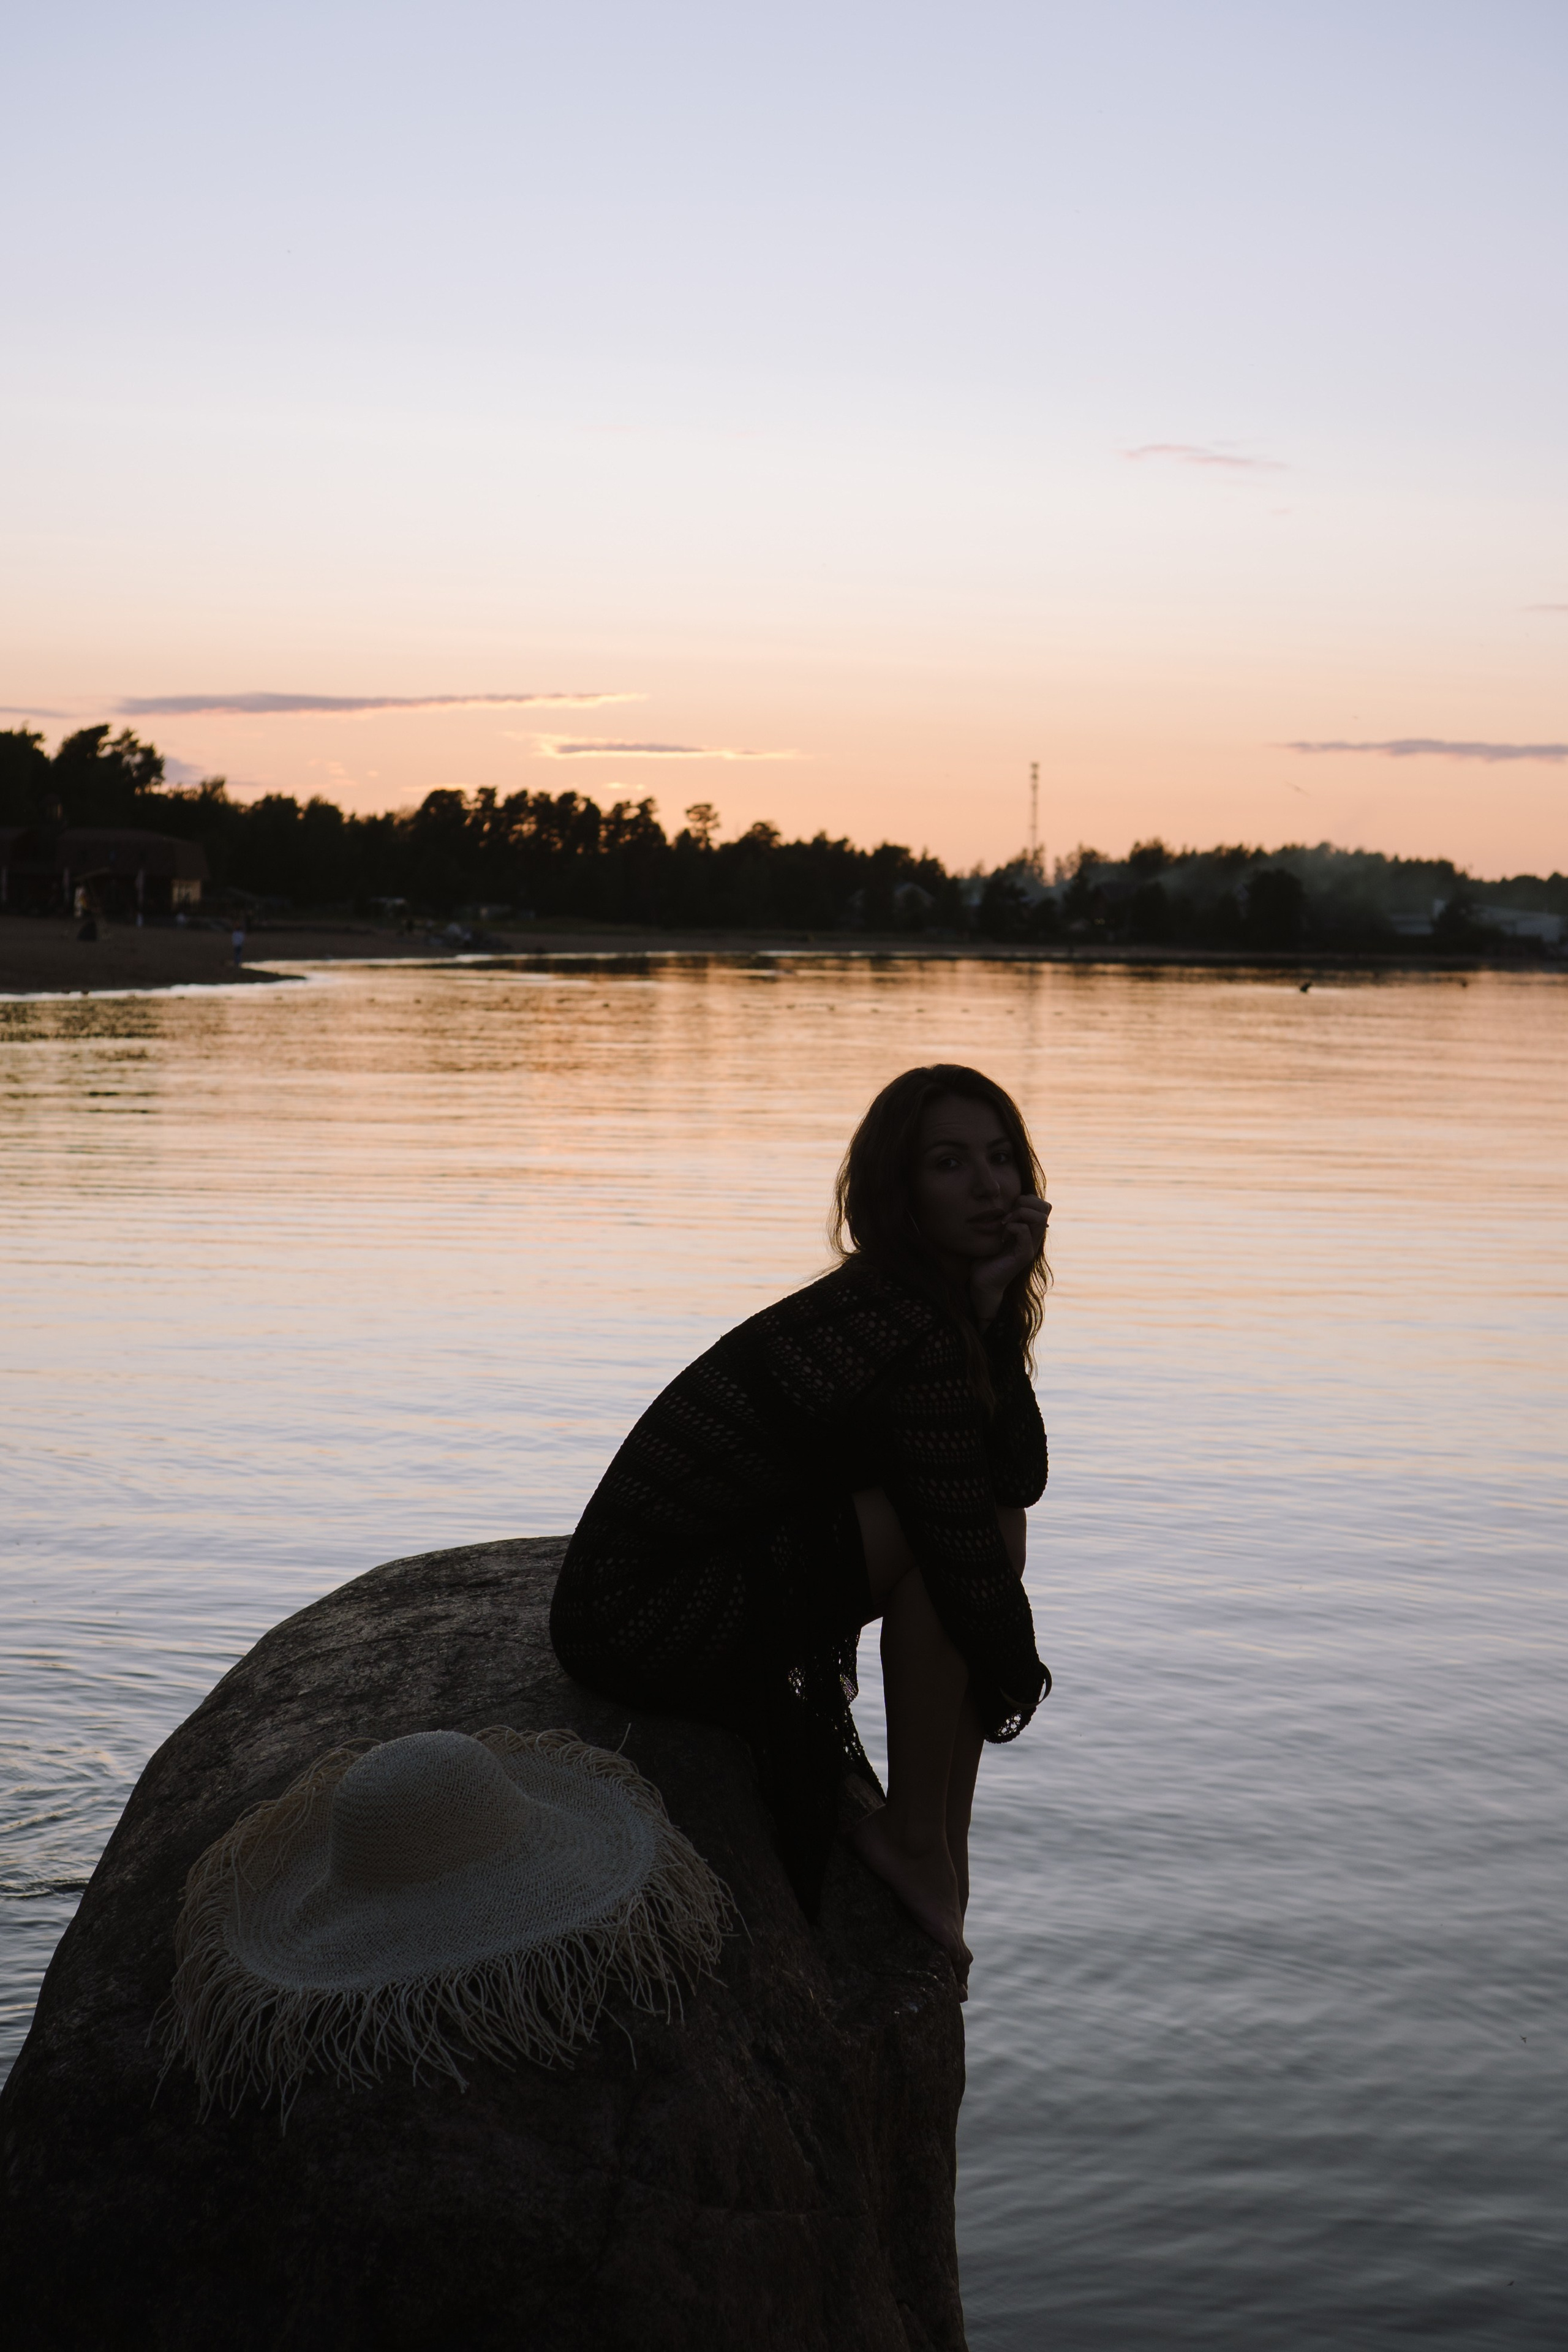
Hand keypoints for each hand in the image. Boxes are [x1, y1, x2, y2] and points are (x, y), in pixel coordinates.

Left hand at [971, 1196, 1049, 1325]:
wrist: (983, 1281)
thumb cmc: (986, 1256)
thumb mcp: (996, 1232)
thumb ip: (1004, 1217)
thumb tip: (1003, 1200)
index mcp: (1030, 1229)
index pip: (1043, 1205)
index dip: (1028, 1199)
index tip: (1009, 1209)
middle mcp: (1035, 1237)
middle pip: (1046, 1207)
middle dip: (1025, 1203)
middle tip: (1008, 1215)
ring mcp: (1031, 1246)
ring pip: (1040, 1219)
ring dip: (1019, 1215)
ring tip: (1005, 1224)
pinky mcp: (1024, 1256)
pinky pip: (1025, 1233)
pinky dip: (1012, 1228)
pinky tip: (1002, 1237)